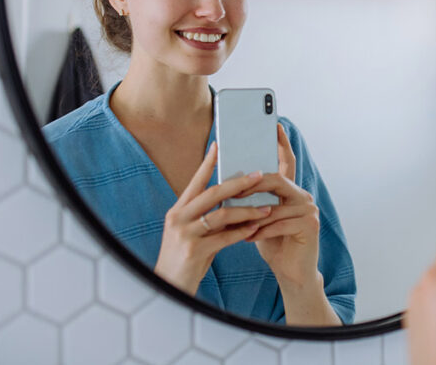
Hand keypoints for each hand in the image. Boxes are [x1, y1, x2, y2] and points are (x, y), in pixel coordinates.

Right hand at [154, 142, 271, 294]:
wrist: (168, 289)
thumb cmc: (185, 259)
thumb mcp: (192, 233)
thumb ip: (208, 217)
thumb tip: (232, 200)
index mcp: (177, 211)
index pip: (195, 182)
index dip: (207, 163)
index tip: (219, 145)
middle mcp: (178, 218)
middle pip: (211, 193)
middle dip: (238, 183)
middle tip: (260, 174)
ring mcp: (184, 234)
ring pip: (221, 215)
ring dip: (246, 211)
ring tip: (267, 208)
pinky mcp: (193, 251)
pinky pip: (223, 238)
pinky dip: (241, 233)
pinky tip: (255, 230)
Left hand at [241, 124, 320, 288]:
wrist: (292, 273)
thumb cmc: (273, 243)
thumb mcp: (258, 217)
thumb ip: (253, 200)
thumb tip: (229, 181)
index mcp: (291, 190)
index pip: (286, 161)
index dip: (281, 143)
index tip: (274, 125)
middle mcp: (303, 196)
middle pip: (276, 180)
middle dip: (251, 184)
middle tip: (231, 187)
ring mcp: (309, 210)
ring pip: (273, 206)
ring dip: (251, 216)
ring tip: (233, 223)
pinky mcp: (310, 226)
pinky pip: (278, 224)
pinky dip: (260, 232)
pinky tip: (247, 238)